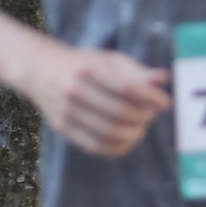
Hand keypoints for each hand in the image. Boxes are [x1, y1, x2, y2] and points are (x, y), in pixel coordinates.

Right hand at [31, 40, 171, 158]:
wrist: (40, 70)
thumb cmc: (82, 64)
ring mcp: (66, 112)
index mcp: (87, 68)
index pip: (125, 87)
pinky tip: (128, 138)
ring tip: (141, 126)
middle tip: (151, 114)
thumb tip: (162, 78)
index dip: (149, 97)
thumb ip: (135, 71)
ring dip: (133, 133)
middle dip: (143, 116)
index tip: (165, 103)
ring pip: (109, 132)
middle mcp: (74, 90)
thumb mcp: (108, 60)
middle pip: (119, 112)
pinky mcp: (63, 128)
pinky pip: (96, 146)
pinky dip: (118, 146)